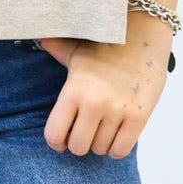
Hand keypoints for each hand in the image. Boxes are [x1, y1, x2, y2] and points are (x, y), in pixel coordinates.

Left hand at [35, 21, 172, 156]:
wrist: (144, 34)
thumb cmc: (107, 45)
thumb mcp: (75, 49)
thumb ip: (54, 49)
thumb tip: (38, 38)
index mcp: (74, 90)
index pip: (54, 135)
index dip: (57, 142)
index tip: (62, 140)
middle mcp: (94, 103)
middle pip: (78, 147)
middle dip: (79, 144)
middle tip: (85, 134)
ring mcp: (118, 111)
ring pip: (100, 149)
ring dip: (100, 144)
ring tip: (102, 130)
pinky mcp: (139, 116)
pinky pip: (121, 150)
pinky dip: (117, 148)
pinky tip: (117, 136)